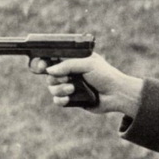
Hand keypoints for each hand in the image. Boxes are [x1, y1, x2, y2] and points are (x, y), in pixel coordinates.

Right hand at [29, 53, 143, 116]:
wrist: (117, 94)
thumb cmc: (105, 75)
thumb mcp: (88, 64)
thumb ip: (68, 64)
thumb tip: (49, 70)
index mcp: (72, 60)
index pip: (51, 58)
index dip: (42, 62)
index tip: (41, 67)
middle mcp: (69, 72)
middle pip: (49, 75)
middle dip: (55, 78)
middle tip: (67, 78)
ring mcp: (70, 85)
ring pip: (52, 88)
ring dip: (60, 89)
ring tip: (73, 88)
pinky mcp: (72, 99)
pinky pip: (57, 100)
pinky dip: (60, 99)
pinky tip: (68, 99)